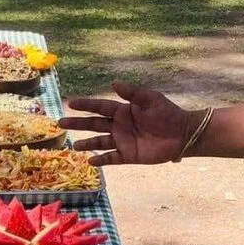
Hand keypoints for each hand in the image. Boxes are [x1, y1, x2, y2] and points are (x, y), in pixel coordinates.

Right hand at [59, 82, 193, 165]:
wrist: (183, 134)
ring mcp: (122, 141)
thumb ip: (132, 92)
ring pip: (99, 142)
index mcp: (122, 111)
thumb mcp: (150, 99)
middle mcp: (119, 126)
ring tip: (73, 145)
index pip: (99, 107)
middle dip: (77, 124)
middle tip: (60, 124)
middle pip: (94, 124)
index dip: (85, 105)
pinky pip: (111, 158)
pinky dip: (101, 160)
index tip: (70, 103)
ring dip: (86, 143)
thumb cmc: (167, 113)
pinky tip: (90, 161)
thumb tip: (113, 83)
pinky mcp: (128, 155)